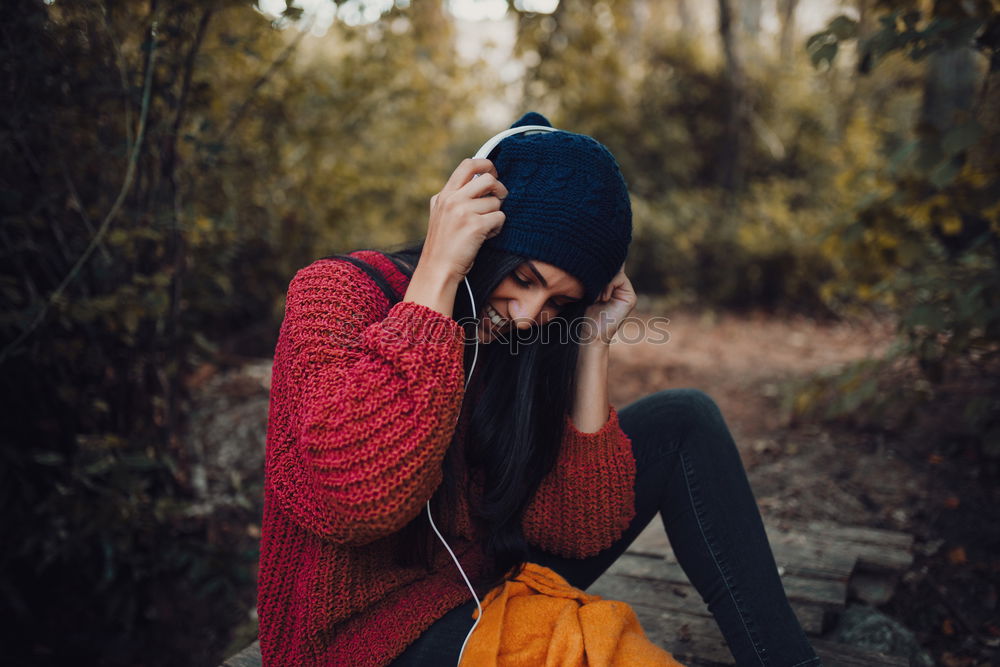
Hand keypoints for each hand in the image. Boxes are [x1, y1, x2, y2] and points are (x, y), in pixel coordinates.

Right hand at [420, 158, 507, 281]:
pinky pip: (500, 218)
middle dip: (500, 189)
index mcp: (444, 195)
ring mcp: (463, 212)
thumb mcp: (440, 214)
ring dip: (496, 215)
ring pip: (496, 202)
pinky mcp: (475, 226)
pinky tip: (486, 236)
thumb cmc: (443, 245)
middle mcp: (453, 199)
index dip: (486, 164)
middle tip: (499, 200)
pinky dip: (497, 228)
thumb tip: (478, 180)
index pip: (468, 165)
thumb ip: (454, 197)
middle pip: (488, 179)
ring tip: (485, 228)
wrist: (438, 269)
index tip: (493, 173)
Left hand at [581, 267, 636, 344]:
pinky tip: (602, 299)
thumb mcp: (586, 290)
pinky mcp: (630, 298)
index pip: (606, 266)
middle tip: (590, 289)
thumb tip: (594, 257)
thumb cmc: (583, 314)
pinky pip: (619, 280)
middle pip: (612, 266)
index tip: (587, 274)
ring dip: (602, 282)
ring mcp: (626, 292)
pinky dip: (608, 287)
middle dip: (599, 274)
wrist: (590, 334)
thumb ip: (593, 276)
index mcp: (610, 284)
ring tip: (595, 297)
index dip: (597, 267)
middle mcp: (620, 287)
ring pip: (615, 272)